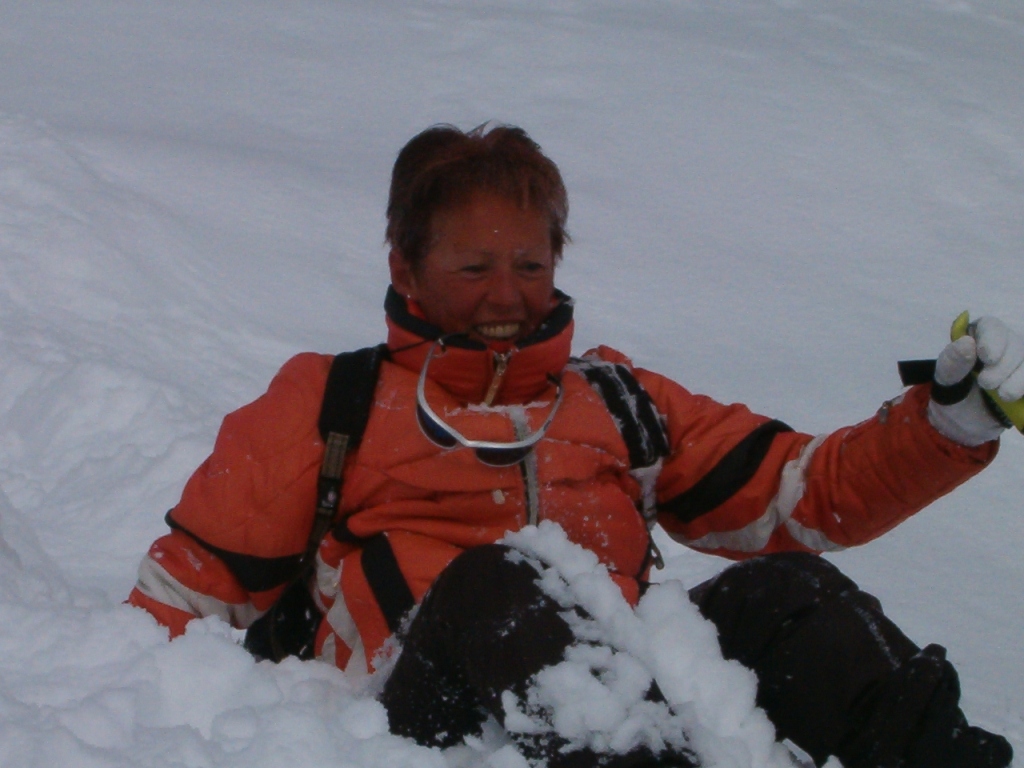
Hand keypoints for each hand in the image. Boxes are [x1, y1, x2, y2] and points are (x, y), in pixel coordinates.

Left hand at [926, 316, 1023, 445]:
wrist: (966, 426)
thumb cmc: (952, 398)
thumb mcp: (944, 383)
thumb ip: (952, 364)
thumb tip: (968, 342)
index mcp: (976, 338)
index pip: (990, 326)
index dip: (992, 339)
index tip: (987, 358)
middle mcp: (1002, 346)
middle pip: (1015, 343)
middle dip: (1003, 366)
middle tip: (986, 384)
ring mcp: (1019, 363)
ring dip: (1019, 379)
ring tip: (1003, 395)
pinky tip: (1016, 396)